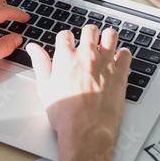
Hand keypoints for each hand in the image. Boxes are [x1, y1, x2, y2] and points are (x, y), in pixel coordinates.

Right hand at [27, 25, 130, 153]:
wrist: (86, 130)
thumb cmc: (65, 114)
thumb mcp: (44, 88)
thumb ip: (40, 64)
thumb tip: (33, 48)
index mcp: (66, 58)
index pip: (65, 35)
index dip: (66, 39)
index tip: (68, 45)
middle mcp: (86, 55)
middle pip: (89, 30)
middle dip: (88, 34)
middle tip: (88, 43)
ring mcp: (105, 63)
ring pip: (110, 35)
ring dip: (107, 38)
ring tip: (105, 45)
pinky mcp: (120, 73)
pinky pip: (126, 54)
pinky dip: (123, 54)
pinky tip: (118, 60)